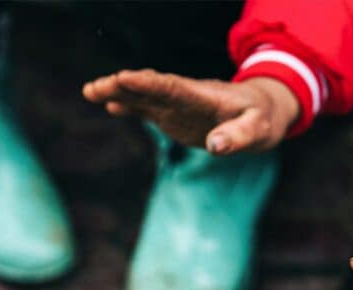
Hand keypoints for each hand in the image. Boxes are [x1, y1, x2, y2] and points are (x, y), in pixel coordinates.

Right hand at [83, 69, 297, 154]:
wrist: (262, 111)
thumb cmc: (262, 120)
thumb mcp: (258, 131)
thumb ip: (238, 137)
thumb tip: (215, 146)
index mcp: (204, 97)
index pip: (172, 87)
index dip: (148, 84)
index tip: (124, 78)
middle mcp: (186, 96)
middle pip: (151, 87)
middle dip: (124, 86)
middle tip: (95, 87)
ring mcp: (178, 105)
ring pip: (144, 95)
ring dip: (119, 92)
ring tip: (90, 91)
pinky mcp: (175, 115)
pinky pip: (149, 107)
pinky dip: (130, 104)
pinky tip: (110, 105)